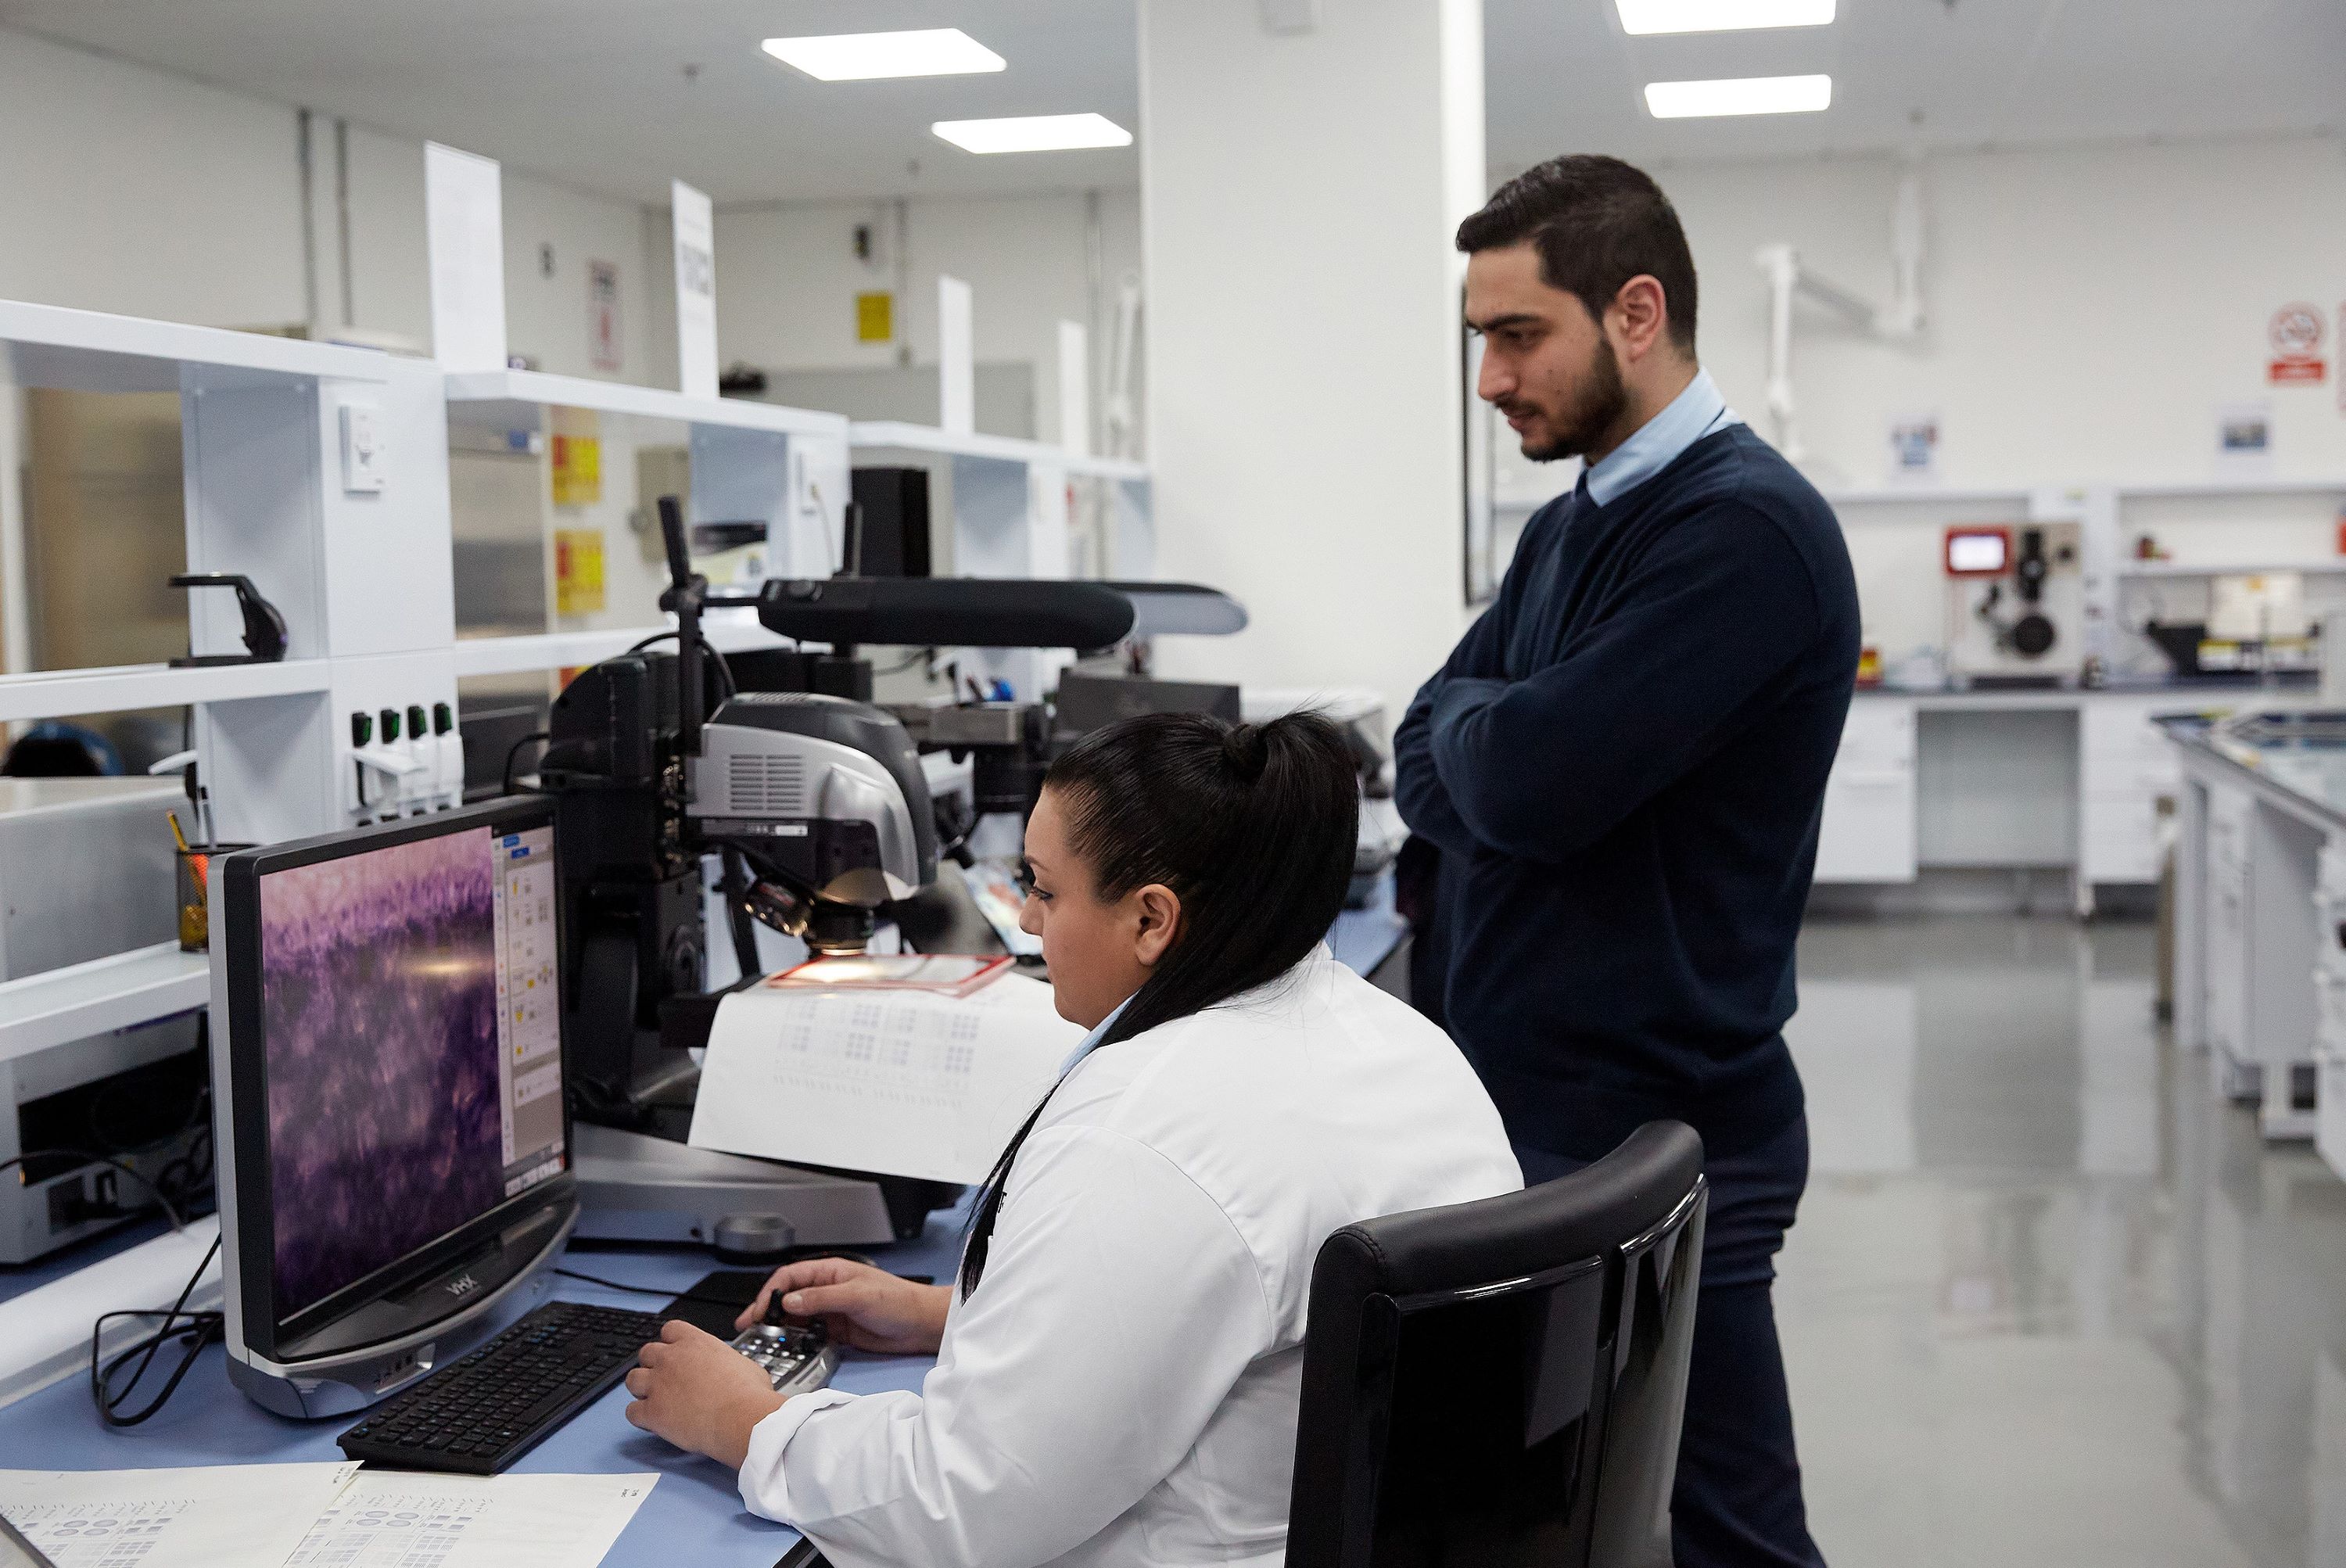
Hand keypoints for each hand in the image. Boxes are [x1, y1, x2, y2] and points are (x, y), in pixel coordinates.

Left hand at [623, 1319, 786, 1468]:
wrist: (741, 1418)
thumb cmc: (749, 1394)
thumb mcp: (744, 1364)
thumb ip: (727, 1362)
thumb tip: (732, 1371)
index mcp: (695, 1342)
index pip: (669, 1330)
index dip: (671, 1342)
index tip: (675, 1353)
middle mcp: (671, 1358)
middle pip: (646, 1353)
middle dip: (653, 1365)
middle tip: (665, 1380)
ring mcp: (658, 1384)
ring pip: (632, 1379)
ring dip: (641, 1388)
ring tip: (654, 1400)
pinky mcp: (652, 1412)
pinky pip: (631, 1412)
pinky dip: (640, 1417)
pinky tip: (652, 1422)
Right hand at [739, 1256, 951, 1355]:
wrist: (920, 1324)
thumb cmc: (897, 1300)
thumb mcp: (858, 1295)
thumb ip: (822, 1298)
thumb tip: (789, 1302)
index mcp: (830, 1272)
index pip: (790, 1277)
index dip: (771, 1292)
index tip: (759, 1310)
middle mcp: (827, 1290)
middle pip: (789, 1299)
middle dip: (768, 1312)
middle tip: (750, 1329)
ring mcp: (831, 1311)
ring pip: (797, 1318)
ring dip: (781, 1329)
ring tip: (766, 1342)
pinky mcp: (836, 1331)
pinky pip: (810, 1335)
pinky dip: (797, 1342)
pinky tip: (790, 1350)